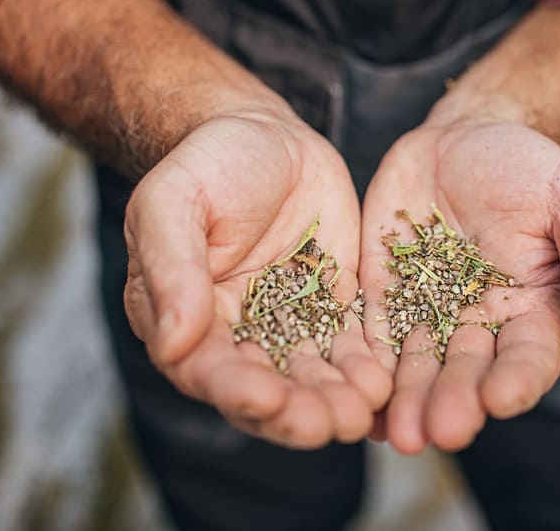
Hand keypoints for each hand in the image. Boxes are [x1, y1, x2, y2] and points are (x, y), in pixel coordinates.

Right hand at [124, 109, 391, 447]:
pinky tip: (387, 383)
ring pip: (311, 377)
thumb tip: (172, 342)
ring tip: (364, 413)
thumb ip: (172, 269)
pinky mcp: (332, 308)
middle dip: (297, 412)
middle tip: (330, 425)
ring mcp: (286, 325)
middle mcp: (234, 335)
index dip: (236, 390)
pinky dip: (367, 367)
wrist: (264, 134)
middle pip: (265, 389)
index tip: (265, 400)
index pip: (207, 369)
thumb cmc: (206, 164)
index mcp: (184, 319)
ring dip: (336, 400)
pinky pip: (349, 346)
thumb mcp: (174, 203)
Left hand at [359, 116, 559, 453]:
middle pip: (468, 373)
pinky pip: (370, 336)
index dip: (518, 380)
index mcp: (533, 307)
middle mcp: (481, 323)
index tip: (503, 399)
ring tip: (397, 434)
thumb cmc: (530, 166)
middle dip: (455, 403)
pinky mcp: (382, 296)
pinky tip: (353, 395)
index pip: (530, 356)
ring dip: (407, 402)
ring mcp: (427, 313)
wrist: (465, 137)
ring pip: (417, 367)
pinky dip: (363, 369)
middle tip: (440, 432)